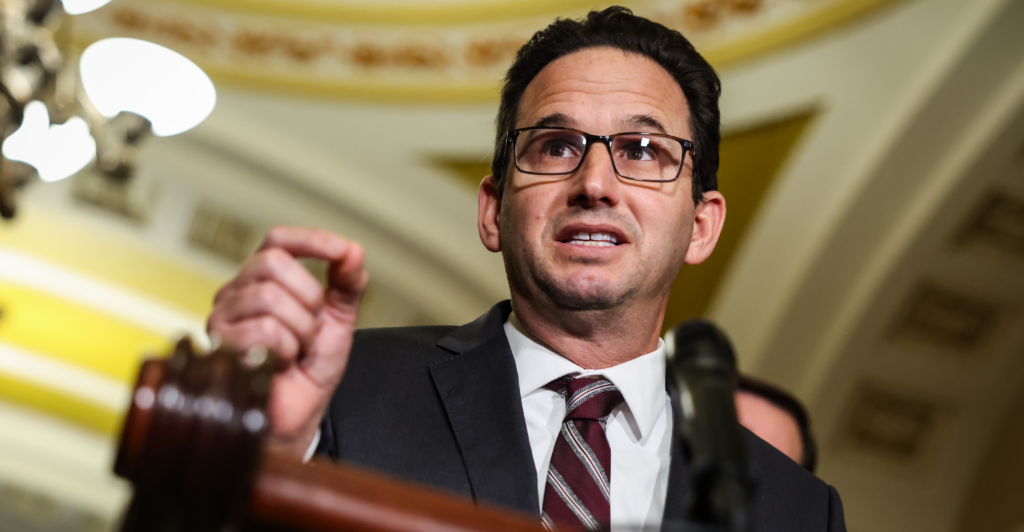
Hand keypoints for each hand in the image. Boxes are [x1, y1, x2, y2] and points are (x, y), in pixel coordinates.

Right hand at [207, 226, 368, 456]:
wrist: (298, 413)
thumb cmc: (310, 368)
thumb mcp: (339, 319)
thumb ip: (348, 284)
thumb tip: (354, 251)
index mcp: (263, 279)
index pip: (278, 240)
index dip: (311, 240)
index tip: (343, 252)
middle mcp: (237, 292)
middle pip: (274, 262)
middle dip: (309, 297)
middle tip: (311, 329)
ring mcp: (223, 317)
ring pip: (270, 298)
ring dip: (300, 330)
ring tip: (296, 350)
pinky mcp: (220, 345)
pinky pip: (264, 331)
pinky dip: (286, 350)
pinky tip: (280, 363)